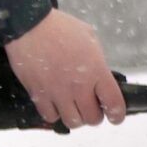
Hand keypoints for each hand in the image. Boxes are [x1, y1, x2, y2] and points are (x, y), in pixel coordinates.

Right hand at [4, 11, 125, 128]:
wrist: (29, 25)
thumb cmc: (61, 27)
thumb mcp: (90, 39)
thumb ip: (97, 61)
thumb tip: (99, 75)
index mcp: (96, 71)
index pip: (113, 103)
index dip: (117, 115)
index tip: (115, 117)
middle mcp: (79, 87)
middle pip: (92, 118)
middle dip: (95, 116)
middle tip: (91, 108)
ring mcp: (57, 92)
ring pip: (72, 122)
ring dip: (76, 117)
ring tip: (73, 108)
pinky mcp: (38, 94)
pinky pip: (50, 116)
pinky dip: (54, 114)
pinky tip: (55, 104)